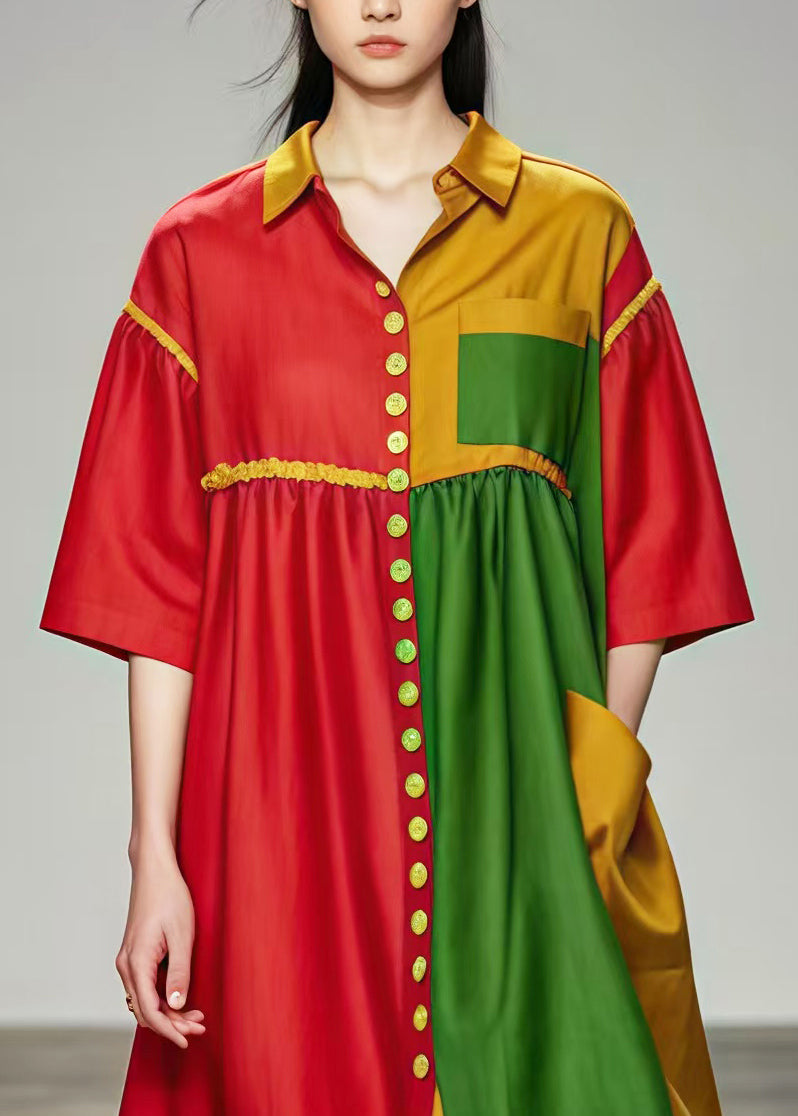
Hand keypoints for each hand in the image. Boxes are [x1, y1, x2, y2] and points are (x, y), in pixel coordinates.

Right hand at [116, 847, 204, 1047]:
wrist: (154, 871)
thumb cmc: (170, 896)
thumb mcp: (182, 935)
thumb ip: (179, 972)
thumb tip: (175, 1005)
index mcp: (136, 962)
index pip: (149, 1010)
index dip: (169, 1029)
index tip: (188, 1040)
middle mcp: (126, 965)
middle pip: (145, 1009)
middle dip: (171, 1023)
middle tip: (199, 1026)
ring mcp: (128, 960)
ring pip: (144, 999)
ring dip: (167, 1012)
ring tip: (195, 1015)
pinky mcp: (134, 955)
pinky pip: (144, 986)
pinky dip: (161, 997)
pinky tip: (181, 998)